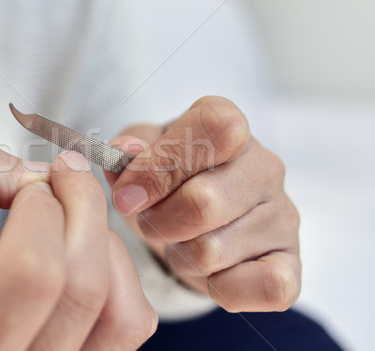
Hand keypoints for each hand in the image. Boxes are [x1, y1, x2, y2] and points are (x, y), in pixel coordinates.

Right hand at [0, 138, 155, 349]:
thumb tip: (33, 175)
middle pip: (84, 287)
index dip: (39, 209)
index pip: (31, 273)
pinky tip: (83, 245)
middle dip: (83, 205)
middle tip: (66, 171)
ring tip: (71, 212)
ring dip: (103, 237)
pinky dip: (118, 268)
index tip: (29, 183)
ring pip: (120, 308)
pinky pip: (131, 320)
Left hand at [105, 96, 300, 312]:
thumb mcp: (137, 157)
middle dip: (159, 221)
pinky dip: (224, 288)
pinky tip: (212, 274)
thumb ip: (127, 152)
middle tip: (152, 222)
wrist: (194, 223)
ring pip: (213, 251)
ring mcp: (283, 216)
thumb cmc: (166, 182)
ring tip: (181, 242)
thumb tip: (125, 150)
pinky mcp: (291, 263)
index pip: (215, 128)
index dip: (161, 164)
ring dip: (180, 256)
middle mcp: (265, 167)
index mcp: (229, 127)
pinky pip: (267, 287)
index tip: (127, 194)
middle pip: (203, 202)